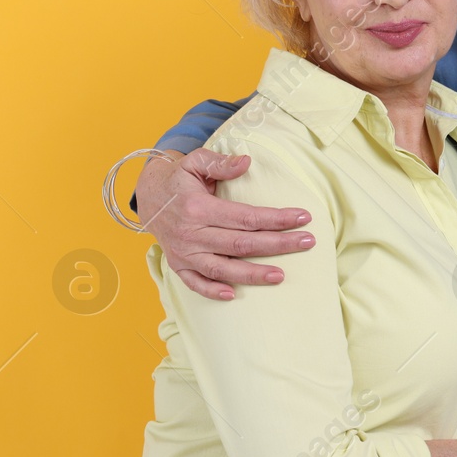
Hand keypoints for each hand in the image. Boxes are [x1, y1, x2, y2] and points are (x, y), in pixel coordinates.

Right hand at [136, 147, 314, 299]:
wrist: (148, 197)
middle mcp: (190, 233)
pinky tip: (233, 295)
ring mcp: (183, 253)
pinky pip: (194, 283)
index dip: (276, 218)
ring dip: (252, 275)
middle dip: (278, 244)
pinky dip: (211, 291)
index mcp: (198, 208)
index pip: (246, 217)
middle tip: (308, 242)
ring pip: (222, 268)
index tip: (303, 217)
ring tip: (281, 276)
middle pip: (241, 244)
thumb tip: (247, 162)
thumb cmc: (179, 178)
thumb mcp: (195, 162)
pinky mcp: (177, 265)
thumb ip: (220, 163)